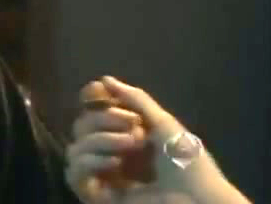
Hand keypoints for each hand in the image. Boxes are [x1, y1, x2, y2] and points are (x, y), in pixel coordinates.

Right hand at [64, 76, 249, 203]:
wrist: (197, 199)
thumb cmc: (187, 162)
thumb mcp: (163, 123)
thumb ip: (135, 99)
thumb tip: (104, 79)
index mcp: (123, 134)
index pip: (92, 111)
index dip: (90, 99)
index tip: (97, 91)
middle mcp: (108, 152)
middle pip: (81, 125)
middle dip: (103, 119)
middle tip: (134, 127)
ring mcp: (101, 175)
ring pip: (75, 148)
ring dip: (100, 140)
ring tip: (131, 145)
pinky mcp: (95, 195)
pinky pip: (73, 173)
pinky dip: (89, 162)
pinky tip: (113, 163)